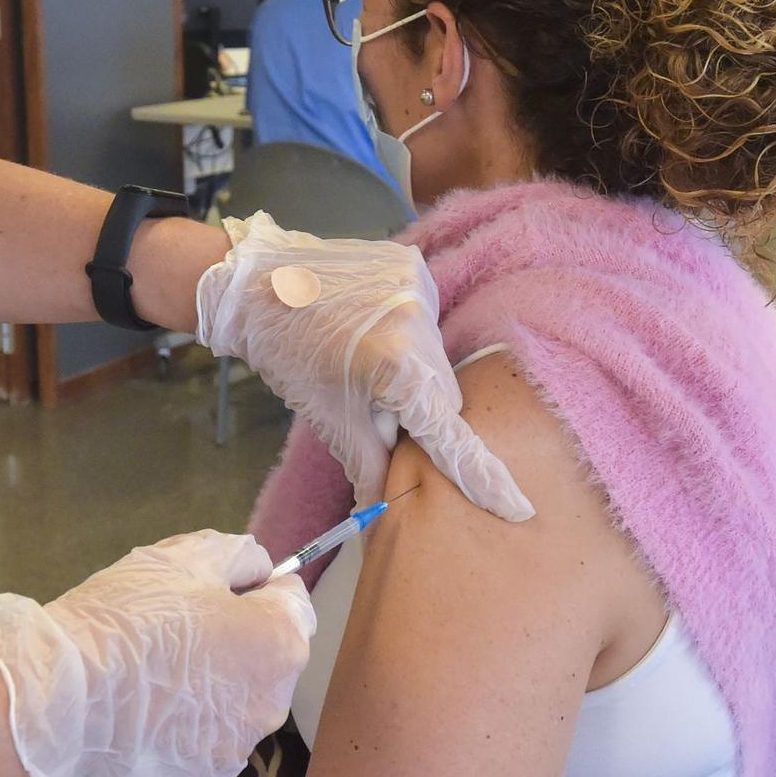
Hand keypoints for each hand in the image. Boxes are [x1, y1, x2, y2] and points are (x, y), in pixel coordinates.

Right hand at [0, 530, 314, 776]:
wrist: (62, 699)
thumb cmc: (129, 617)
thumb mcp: (186, 557)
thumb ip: (239, 556)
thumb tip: (258, 570)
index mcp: (282, 643)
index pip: (293, 601)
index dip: (257, 589)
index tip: (217, 590)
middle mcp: (274, 704)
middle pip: (267, 659)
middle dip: (237, 642)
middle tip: (177, 632)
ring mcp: (238, 752)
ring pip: (234, 706)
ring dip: (212, 691)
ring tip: (154, 679)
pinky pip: (203, 747)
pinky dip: (184, 734)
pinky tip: (145, 719)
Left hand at [197, 212, 533, 519]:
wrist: (258, 286)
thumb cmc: (290, 356)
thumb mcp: (331, 418)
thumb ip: (370, 466)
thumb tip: (385, 510)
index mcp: (397, 370)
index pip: (450, 434)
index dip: (483, 476)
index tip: (517, 507)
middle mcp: (418, 324)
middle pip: (445, 396)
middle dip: (423, 414)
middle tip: (380, 409)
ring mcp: (419, 289)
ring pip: (439, 359)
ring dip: (416, 375)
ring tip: (368, 364)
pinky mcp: (413, 267)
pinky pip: (428, 319)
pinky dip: (409, 335)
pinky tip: (371, 329)